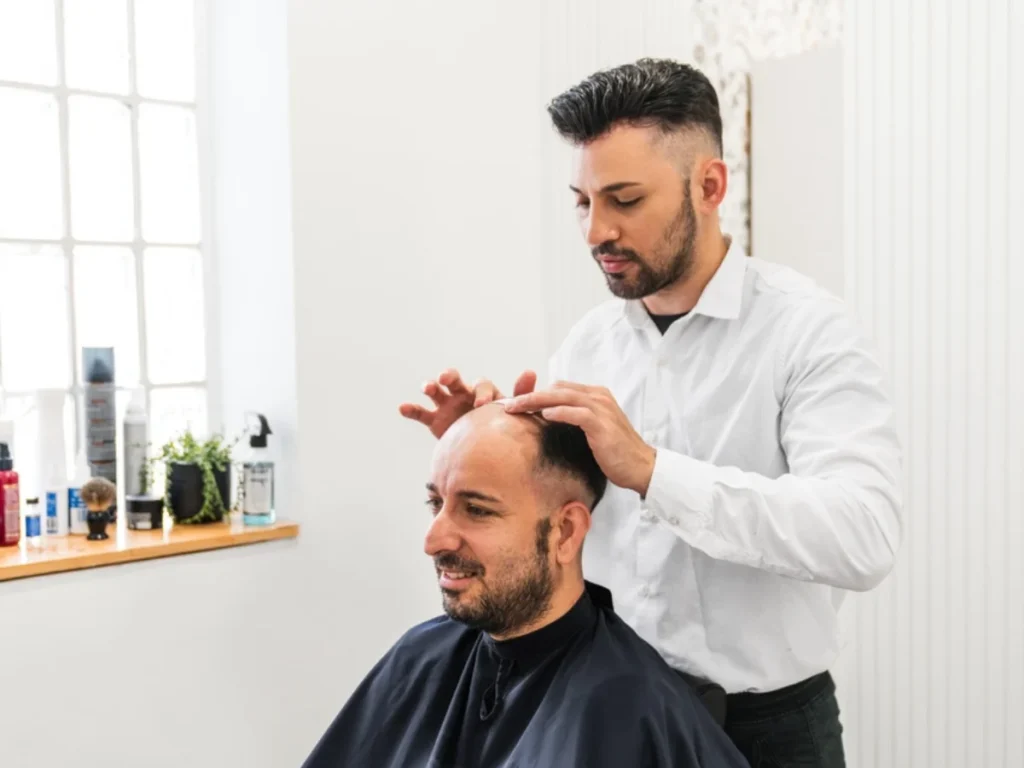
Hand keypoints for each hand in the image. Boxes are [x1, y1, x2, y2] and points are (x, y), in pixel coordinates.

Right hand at [400, 368, 537, 438]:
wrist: (485, 454)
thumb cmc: (501, 427)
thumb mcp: (512, 413)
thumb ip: (520, 394)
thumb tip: (531, 371)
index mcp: (483, 392)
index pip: (481, 385)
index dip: (481, 392)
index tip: (481, 404)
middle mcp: (463, 395)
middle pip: (455, 380)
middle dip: (450, 376)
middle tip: (446, 378)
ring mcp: (447, 406)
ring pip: (436, 392)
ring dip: (430, 386)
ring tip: (428, 387)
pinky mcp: (435, 421)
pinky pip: (421, 413)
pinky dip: (411, 409)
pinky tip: (402, 408)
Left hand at [504, 381, 655, 495]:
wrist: (641, 466)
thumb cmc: (615, 452)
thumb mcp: (593, 430)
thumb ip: (575, 420)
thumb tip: (548, 421)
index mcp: (595, 395)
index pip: (559, 388)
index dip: (536, 393)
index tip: (516, 403)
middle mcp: (598, 397)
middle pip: (557, 388)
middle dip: (530, 395)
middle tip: (508, 404)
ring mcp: (601, 409)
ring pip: (563, 396)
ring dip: (536, 401)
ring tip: (516, 407)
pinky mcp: (602, 425)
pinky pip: (577, 413)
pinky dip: (559, 412)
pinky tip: (544, 415)